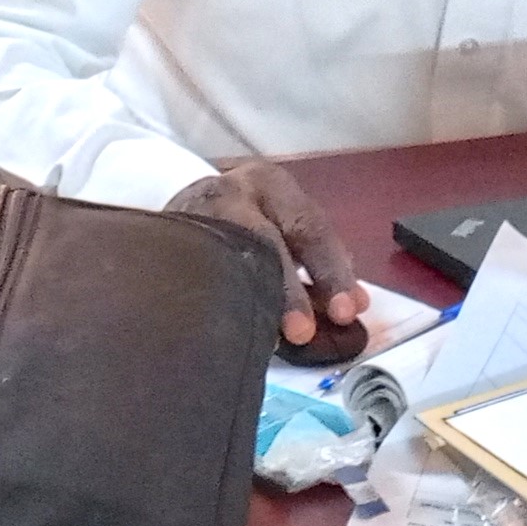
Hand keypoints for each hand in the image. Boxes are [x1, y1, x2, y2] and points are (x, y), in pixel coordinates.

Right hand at [168, 159, 367, 349]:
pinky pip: (199, 272)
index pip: (309, 228)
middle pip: (265, 241)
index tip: (347, 310)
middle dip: (287, 291)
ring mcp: (195, 213)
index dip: (330, 272)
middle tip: (303, 333)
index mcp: (270, 185)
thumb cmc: (246, 218)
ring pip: (228, 258)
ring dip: (251, 300)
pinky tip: (232, 328)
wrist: (177, 200)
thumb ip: (316, 260)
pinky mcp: (172, 236)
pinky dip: (220, 301)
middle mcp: (232, 192)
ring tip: (268, 340)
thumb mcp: (282, 224)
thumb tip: (355, 305)